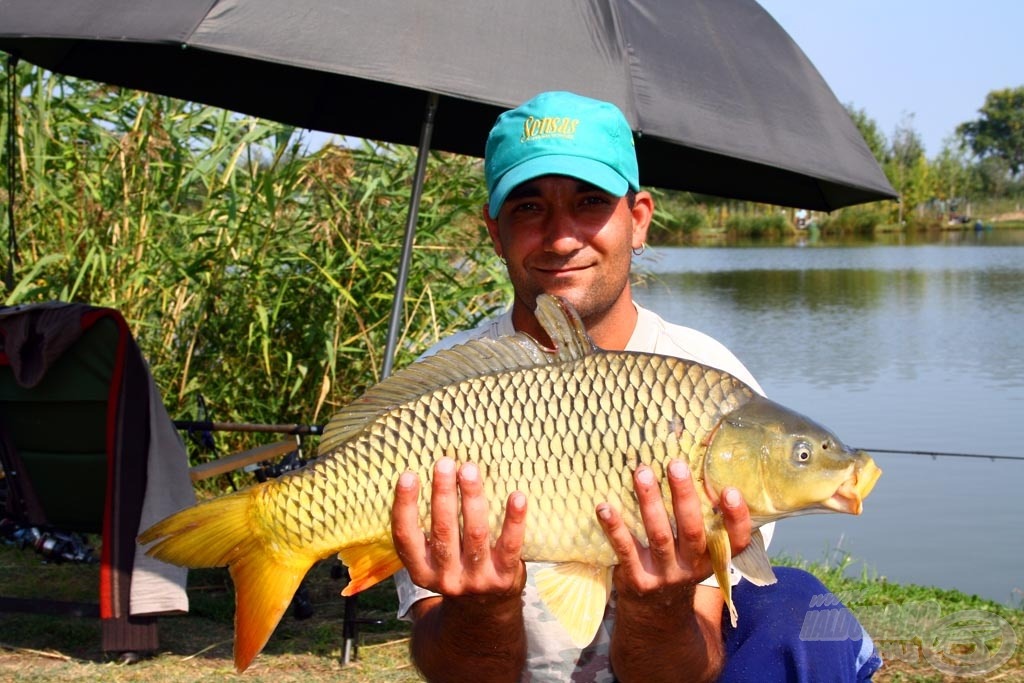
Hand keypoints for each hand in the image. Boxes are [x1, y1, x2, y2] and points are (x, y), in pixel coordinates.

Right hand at [391, 457, 527, 599]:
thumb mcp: (434, 560)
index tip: (408, 475)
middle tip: (445, 463)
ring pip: (475, 534)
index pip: (406, 536)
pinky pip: (510, 545)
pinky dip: (514, 520)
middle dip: (443, 494)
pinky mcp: (503, 578)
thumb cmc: (457, 568)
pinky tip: (517, 496)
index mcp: (422, 570)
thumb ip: (430, 529)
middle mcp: (446, 577)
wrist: (485, 611)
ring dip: (472, 499)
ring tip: (470, 470)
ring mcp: (476, 580)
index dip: (404, 506)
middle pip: (443, 530)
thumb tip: (434, 475)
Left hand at [597, 459, 750, 599]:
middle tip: (676, 465)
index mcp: (712, 557)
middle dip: (684, 496)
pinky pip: (626, 550)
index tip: (730, 490)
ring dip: (650, 502)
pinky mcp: (637, 579)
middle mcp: (691, 567)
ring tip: (642, 472)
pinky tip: (604, 507)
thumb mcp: (696, 551)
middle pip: (691, 531)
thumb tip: (693, 467)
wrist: (655, 613)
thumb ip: (700, 520)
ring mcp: (664, 574)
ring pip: (659, 535)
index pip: (736, 542)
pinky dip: (615, 528)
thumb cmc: (678, 564)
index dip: (736, 518)